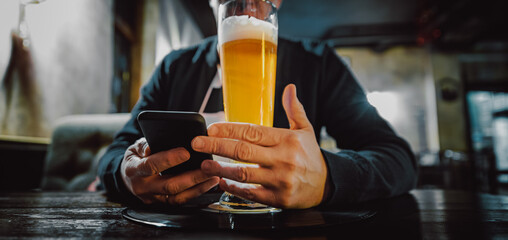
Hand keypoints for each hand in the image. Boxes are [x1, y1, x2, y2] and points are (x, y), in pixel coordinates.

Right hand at [120, 138, 219, 204]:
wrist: (127, 176)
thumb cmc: (136, 158)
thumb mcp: (135, 147)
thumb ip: (144, 145)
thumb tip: (152, 145)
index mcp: (134, 170)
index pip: (151, 165)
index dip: (168, 160)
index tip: (186, 153)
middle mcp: (142, 187)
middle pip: (169, 185)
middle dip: (192, 177)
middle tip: (209, 168)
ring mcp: (153, 198)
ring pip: (177, 197)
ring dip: (198, 187)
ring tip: (214, 177)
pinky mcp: (162, 203)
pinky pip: (180, 200)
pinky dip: (196, 193)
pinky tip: (208, 184)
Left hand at [192, 84, 329, 208]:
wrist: (327, 185)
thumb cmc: (311, 155)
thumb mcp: (306, 130)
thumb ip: (294, 109)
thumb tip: (289, 87)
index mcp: (287, 140)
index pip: (252, 132)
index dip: (229, 129)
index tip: (211, 128)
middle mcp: (283, 159)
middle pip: (243, 151)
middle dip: (216, 146)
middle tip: (196, 143)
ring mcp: (280, 180)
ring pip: (243, 173)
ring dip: (220, 168)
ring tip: (203, 164)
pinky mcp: (278, 198)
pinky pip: (250, 193)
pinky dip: (233, 188)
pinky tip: (222, 182)